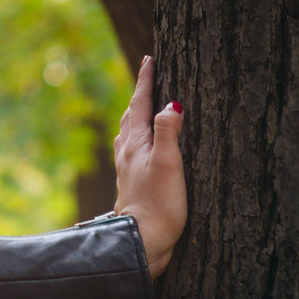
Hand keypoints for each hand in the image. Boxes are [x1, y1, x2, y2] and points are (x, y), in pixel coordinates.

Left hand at [113, 56, 184, 278]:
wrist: (143, 240)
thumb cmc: (159, 204)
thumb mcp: (168, 163)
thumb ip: (168, 131)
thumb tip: (171, 103)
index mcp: (135, 143)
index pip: (140, 104)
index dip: (146, 80)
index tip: (149, 58)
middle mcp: (127, 153)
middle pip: (131, 116)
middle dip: (140, 95)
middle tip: (147, 77)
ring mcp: (127, 169)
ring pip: (128, 133)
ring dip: (135, 115)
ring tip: (141, 107)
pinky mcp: (132, 184)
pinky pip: (131, 150)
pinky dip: (136, 137)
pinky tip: (137, 148)